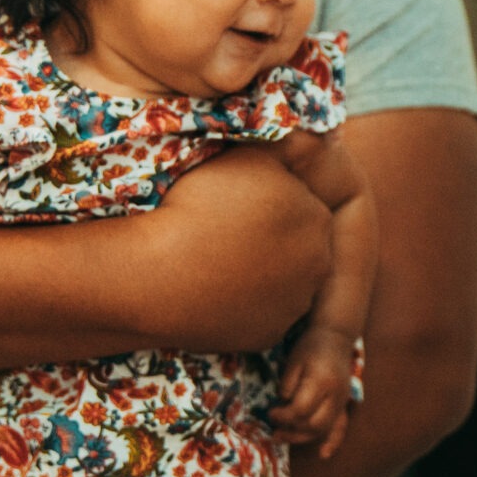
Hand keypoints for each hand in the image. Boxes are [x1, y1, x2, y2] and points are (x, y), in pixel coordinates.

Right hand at [145, 147, 333, 349]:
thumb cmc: (200, 207)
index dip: (270, 201)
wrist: (158, 274)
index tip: (236, 202)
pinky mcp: (268, 335)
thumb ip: (285, 149)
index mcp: (317, 218)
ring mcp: (294, 305)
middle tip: (227, 231)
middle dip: (274, 238)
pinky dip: (242, 304)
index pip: (301, 204)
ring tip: (216, 260)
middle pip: (300, 245)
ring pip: (282, 282)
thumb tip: (311, 141)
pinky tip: (212, 290)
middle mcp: (318, 264)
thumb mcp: (248, 156)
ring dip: (261, 272)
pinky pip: (260, 315)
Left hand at [269, 326, 356, 454]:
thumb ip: (288, 385)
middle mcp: (335, 395)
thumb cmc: (311, 346)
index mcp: (321, 382)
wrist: (336, 337)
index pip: (300, 410)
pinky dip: (332, 442)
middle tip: (273, 430)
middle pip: (314, 424)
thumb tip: (283, 405)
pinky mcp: (344, 404)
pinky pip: (341, 427)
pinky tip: (323, 454)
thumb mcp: (293, 361)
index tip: (270, 412)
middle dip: (291, 430)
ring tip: (283, 437)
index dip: (282, 416)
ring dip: (303, 438)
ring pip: (324, 429)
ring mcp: (342, 401)